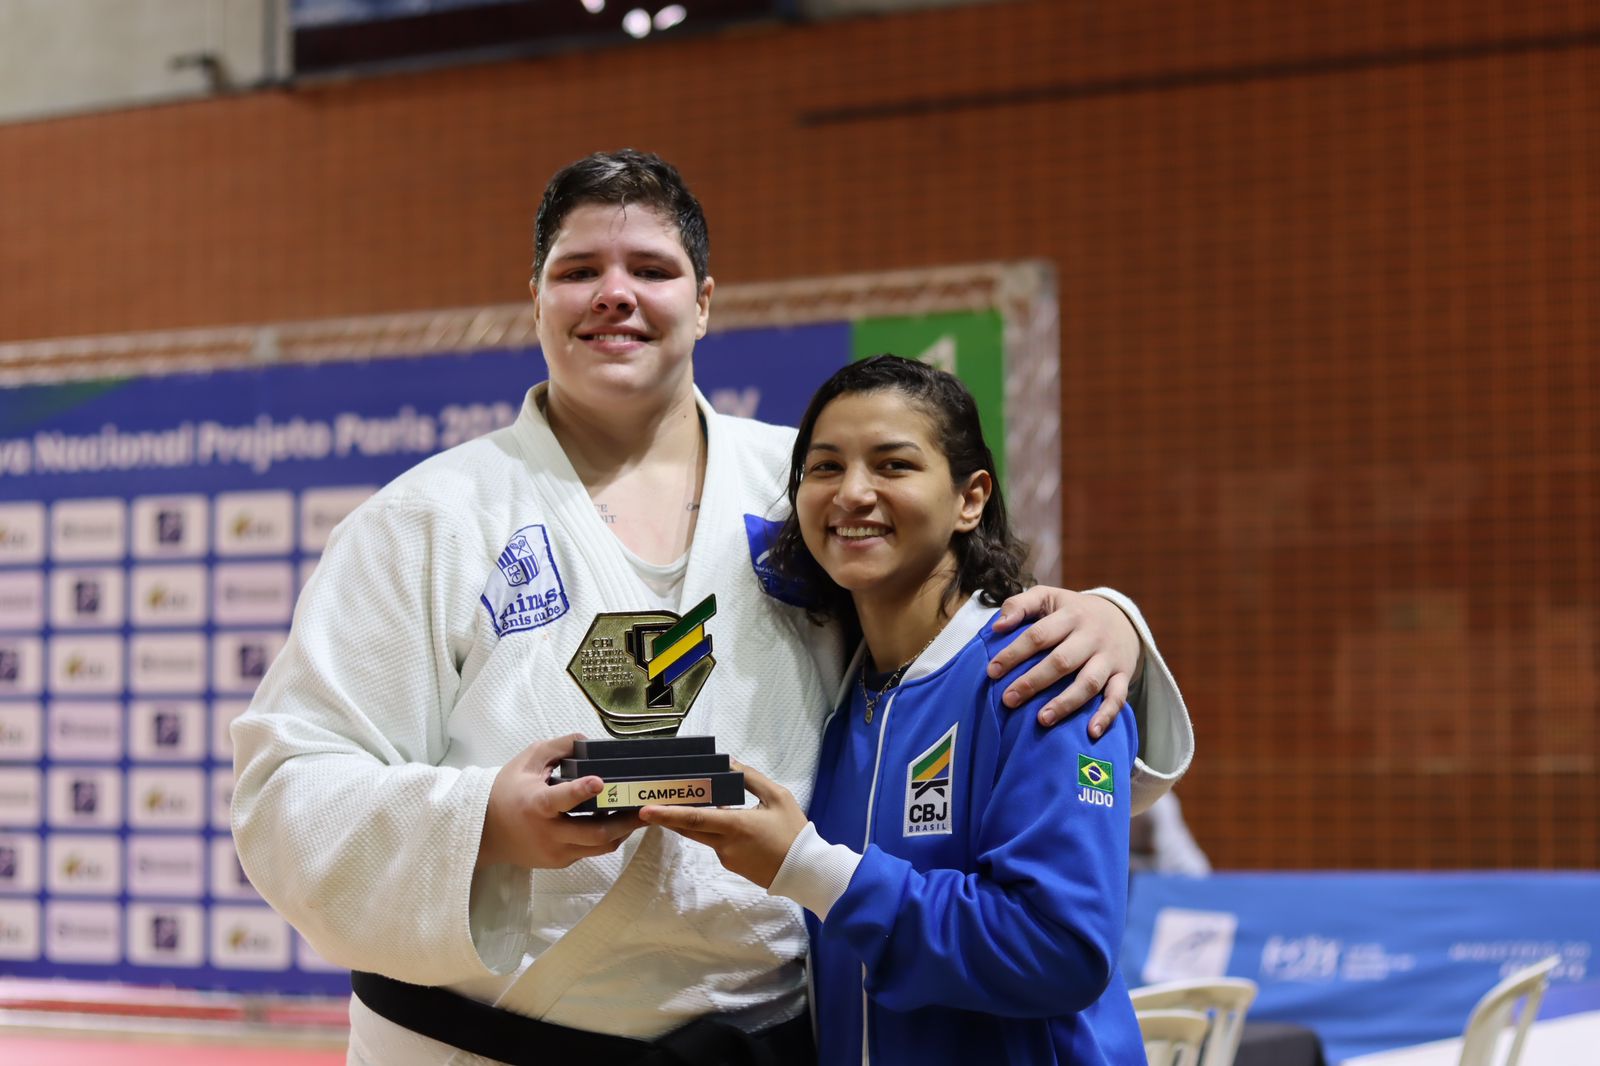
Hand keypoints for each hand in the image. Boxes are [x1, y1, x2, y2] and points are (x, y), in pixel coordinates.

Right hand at [478, 734, 641, 869]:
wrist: (484, 832)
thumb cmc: (507, 791)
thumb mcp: (527, 761)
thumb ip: (558, 747)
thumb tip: (588, 741)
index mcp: (535, 805)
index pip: (560, 799)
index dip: (580, 791)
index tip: (600, 781)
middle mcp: (547, 833)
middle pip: (594, 833)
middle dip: (625, 820)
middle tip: (646, 806)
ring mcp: (556, 852)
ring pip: (599, 847)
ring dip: (623, 831)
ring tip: (642, 815)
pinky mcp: (561, 862)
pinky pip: (591, 851)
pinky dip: (607, 837)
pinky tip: (620, 822)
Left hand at [637, 763, 805, 888]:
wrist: (805, 871)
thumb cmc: (793, 831)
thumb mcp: (777, 797)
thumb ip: (751, 779)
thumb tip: (729, 763)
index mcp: (735, 826)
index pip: (694, 819)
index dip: (667, 814)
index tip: (645, 810)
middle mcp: (725, 844)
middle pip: (688, 829)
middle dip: (666, 817)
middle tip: (646, 805)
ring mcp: (726, 858)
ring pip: (703, 835)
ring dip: (693, 821)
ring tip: (687, 801)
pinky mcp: (732, 865)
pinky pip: (717, 844)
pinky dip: (713, 831)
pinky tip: (723, 819)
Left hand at [987, 587, 1141, 734]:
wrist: (1123, 618)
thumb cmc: (1073, 611)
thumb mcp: (1048, 597)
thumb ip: (1020, 605)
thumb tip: (997, 626)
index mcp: (1070, 616)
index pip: (1038, 635)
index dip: (1014, 653)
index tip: (992, 672)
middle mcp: (1091, 636)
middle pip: (1062, 661)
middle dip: (1034, 682)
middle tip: (1009, 700)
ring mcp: (1108, 657)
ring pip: (1089, 682)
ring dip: (1066, 702)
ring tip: (1042, 720)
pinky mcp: (1123, 675)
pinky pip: (1119, 697)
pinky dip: (1107, 715)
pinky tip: (1091, 732)